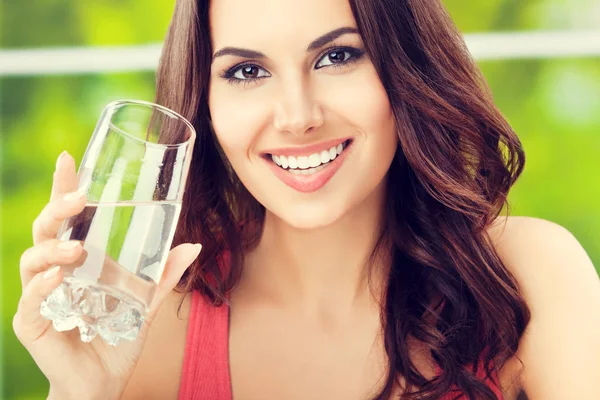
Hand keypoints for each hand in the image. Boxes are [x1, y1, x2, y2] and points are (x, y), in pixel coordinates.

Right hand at [13, 151, 200, 398]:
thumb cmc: (118, 336)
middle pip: (47, 230)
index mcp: (80, 260)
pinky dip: (42, 285)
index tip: (69, 158)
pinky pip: (31, 300)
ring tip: (75, 250)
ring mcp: (42, 296)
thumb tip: (195, 246)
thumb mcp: (145, 301)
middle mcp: (56, 272)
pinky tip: (57, 277)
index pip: (68, 219)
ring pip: (31, 260)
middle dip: (57, 210)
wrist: (104, 381)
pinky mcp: (33, 324)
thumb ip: (164, 275)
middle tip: (78, 199)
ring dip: (52, 250)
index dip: (64, 189)